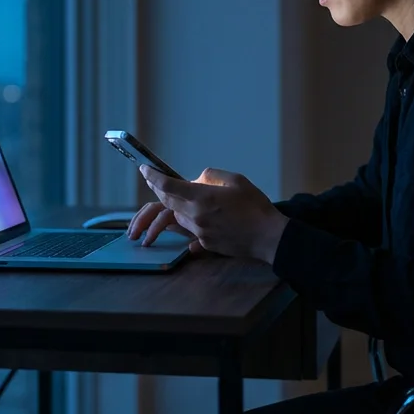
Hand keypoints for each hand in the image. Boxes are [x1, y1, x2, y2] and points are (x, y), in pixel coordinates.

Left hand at [139, 165, 289, 263]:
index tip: (144, 169)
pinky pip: (188, 230)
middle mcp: (196, 215)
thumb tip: (196, 180)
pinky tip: (194, 217)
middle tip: (152, 181)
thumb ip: (212, 176)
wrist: (268, 237)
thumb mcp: (236, 180)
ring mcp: (199, 232)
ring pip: (176, 216)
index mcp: (202, 197)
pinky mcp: (205, 244)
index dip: (153, 176)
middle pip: (167, 202)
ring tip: (178, 199)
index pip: (168, 185)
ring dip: (173, 206)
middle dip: (157, 190)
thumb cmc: (256, 206)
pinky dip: (187, 220)